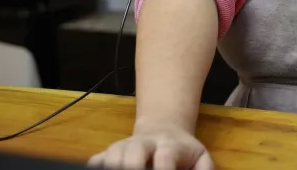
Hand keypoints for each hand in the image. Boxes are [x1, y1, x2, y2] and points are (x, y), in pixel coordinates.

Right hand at [87, 123, 213, 169]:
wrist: (163, 130)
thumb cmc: (184, 153)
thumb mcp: (201, 158)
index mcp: (169, 145)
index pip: (165, 155)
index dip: (164, 169)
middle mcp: (142, 144)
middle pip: (133, 152)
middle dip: (133, 168)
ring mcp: (122, 147)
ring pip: (110, 156)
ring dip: (113, 168)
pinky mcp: (107, 154)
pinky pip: (95, 161)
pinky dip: (96, 168)